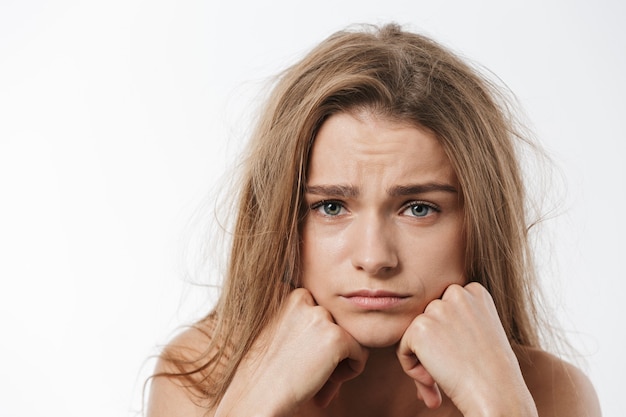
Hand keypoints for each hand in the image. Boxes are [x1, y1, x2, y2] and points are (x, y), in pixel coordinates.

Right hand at [215, 288, 368, 416]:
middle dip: (331, 349)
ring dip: (341, 359)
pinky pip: (359, 352)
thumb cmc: (264, 371)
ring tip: (323, 380)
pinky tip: (329, 385)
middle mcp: (304, 298)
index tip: (307, 358)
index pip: (322, 311)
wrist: (256, 395)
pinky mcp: (336, 337)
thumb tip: (329, 321)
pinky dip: (351, 370)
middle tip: (316, 374)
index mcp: (289, 294)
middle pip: (337, 322)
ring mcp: (320, 316)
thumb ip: (301, 319)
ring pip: (350, 335)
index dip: (318, 337)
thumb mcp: (276, 331)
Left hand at [397, 283, 536, 416]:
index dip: (446, 335)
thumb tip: (429, 327)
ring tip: (438, 378)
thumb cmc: (494, 372)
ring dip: (421, 357)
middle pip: (428, 318)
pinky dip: (411, 368)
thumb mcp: (482, 332)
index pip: (445, 308)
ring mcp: (438, 308)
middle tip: (447, 370)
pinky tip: (431, 381)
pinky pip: (403, 348)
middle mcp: (456, 293)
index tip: (459, 355)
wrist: (496, 392)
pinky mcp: (420, 326)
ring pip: (414, 333)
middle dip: (432, 345)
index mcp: (475, 292)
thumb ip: (457, 321)